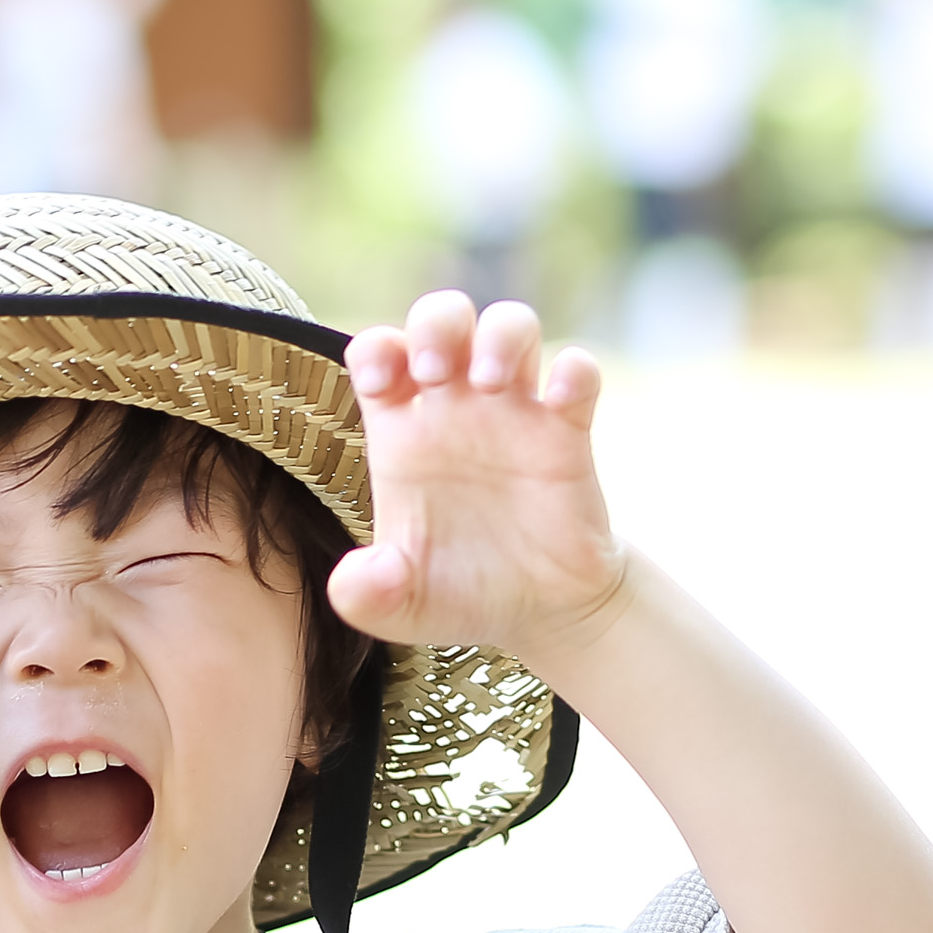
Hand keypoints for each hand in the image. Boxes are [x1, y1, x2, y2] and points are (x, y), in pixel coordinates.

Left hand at [330, 292, 623, 668]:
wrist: (539, 613)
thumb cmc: (458, 594)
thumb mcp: (400, 608)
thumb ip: (365, 595)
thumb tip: (354, 580)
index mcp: (403, 433)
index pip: (380, 352)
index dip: (376, 349)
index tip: (380, 384)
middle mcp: (457, 409)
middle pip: (444, 318)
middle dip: (436, 324)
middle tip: (434, 373)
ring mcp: (515, 413)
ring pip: (511, 326)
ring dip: (500, 335)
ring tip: (491, 382)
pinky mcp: (568, 432)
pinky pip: (578, 372)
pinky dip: (575, 371)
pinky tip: (561, 402)